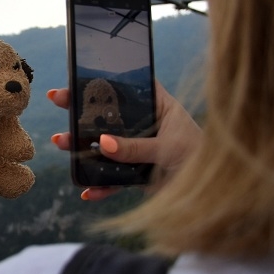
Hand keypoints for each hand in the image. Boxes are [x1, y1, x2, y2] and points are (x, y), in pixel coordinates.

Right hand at [47, 82, 202, 199]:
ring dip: (82, 148)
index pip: (127, 87)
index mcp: (158, 106)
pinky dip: (100, 186)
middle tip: (56, 101)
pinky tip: (86, 192)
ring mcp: (138, 149)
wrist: (216, 195)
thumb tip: (104, 143)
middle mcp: (145, 125)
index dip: (101, 81)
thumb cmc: (202, 159)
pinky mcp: (136, 175)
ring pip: (105, 147)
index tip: (75, 78)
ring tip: (60, 143)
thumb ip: (136, 147)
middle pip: (108, 115)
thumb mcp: (168, 148)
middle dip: (81, 111)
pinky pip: (113, 179)